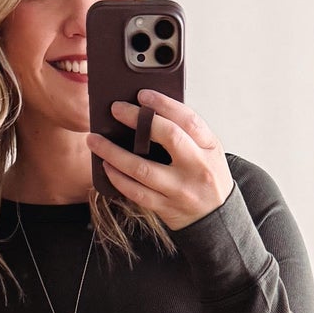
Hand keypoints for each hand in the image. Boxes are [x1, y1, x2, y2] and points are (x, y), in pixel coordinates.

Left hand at [86, 91, 233, 231]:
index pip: (188, 119)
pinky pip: (136, 192)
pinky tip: (106, 166)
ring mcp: (181, 190)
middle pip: (168, 137)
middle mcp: (197, 167)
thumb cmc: (207, 176)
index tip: (142, 95)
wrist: (218, 217)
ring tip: (95, 140)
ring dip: (113, 152)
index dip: (164, 104)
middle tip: (116, 109)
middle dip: (138, 119)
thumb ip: (186, 132)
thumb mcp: (208, 151)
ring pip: (142, 168)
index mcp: (209, 147)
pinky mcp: (166, 207)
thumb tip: (147, 111)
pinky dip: (117, 178)